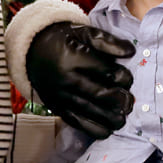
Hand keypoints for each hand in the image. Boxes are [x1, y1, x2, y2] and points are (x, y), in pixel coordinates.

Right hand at [26, 21, 135, 138]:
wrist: (33, 51)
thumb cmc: (63, 40)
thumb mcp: (83, 31)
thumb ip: (107, 41)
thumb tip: (130, 52)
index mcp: (74, 58)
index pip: (106, 72)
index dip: (123, 78)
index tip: (128, 79)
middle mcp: (66, 79)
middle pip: (99, 95)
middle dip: (120, 101)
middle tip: (130, 102)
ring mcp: (60, 96)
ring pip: (89, 112)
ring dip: (110, 118)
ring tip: (123, 118)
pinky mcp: (56, 107)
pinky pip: (76, 122)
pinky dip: (94, 129)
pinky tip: (108, 130)